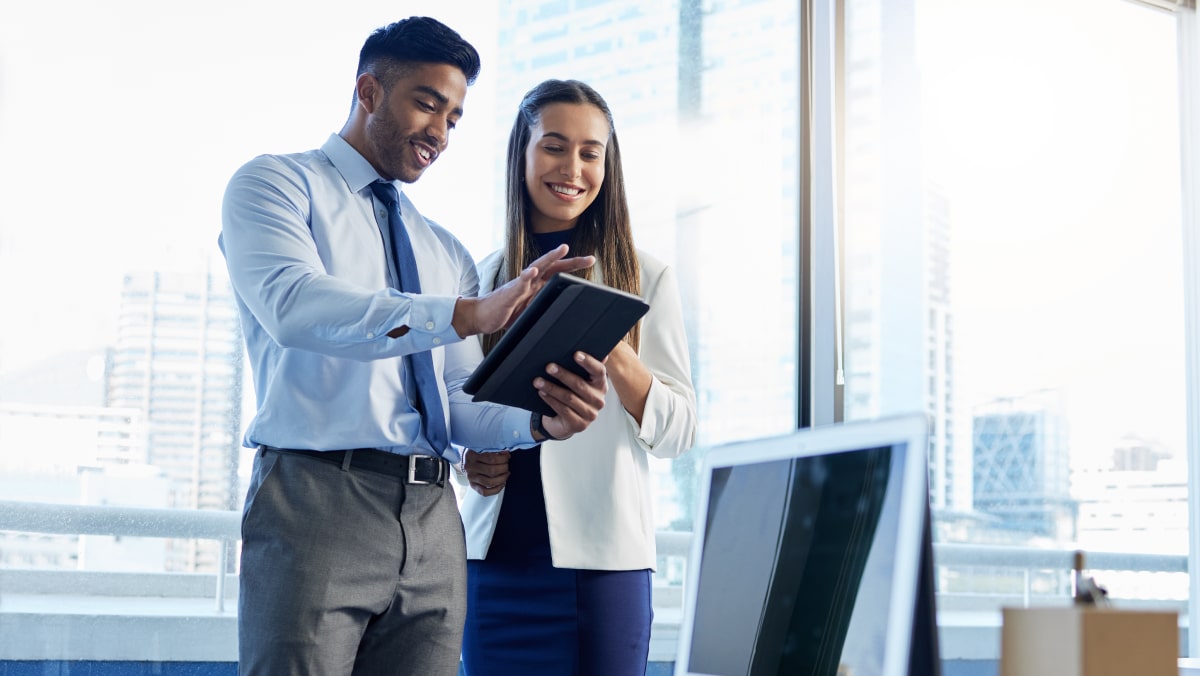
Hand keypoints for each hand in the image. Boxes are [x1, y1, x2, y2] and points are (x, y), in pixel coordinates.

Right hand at [452, 244, 594, 337]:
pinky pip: (518, 284)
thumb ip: (544, 308)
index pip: (558, 272)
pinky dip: (525, 277)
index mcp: (537, 285)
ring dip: (550, 258)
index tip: (590, 260)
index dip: (573, 266)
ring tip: (562, 249)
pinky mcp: (508, 294)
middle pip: (553, 266)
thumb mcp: (531, 312)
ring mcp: (519, 286)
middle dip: (571, 261)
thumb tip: (564, 314)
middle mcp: (530, 281)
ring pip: (537, 268)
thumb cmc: (506, 313)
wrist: (481, 317)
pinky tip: (532, 271)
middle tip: (590, 258)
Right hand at [464, 449, 510, 496]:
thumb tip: (506, 454)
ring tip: (506, 474)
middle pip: (491, 471)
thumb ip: (494, 451)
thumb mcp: (482, 449)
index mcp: (472, 455)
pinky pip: (485, 492)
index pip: (491, 458)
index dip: (503, 459)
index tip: (508, 457)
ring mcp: (471, 478)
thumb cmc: (477, 455)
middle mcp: (470, 467)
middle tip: (507, 466)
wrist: (465, 461)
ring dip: (502, 479)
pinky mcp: (473, 485)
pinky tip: (502, 484)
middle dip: (503, 468)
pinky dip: (496, 490)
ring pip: (489, 482)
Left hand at [535, 351, 607, 440]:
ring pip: (569, 398)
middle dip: (562, 375)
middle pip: (580, 385)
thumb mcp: (578, 381)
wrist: (565, 422)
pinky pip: (563, 410)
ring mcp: (590, 414)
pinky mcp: (579, 425)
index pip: (599, 371)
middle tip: (549, 367)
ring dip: (551, 388)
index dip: (588, 362)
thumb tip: (588, 347)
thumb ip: (583, 367)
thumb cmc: (572, 396)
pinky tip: (542, 393)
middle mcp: (598, 400)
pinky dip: (551, 400)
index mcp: (600, 385)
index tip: (576, 354)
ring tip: (538, 381)